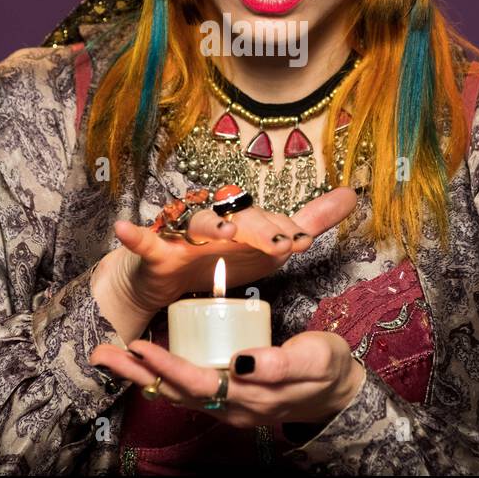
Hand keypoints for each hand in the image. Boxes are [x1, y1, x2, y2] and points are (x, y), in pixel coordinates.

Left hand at [90, 330, 366, 427]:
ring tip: (110, 355)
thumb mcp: (314, 358)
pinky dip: (160, 377)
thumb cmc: (327, 367)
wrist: (339, 391)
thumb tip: (241, 362)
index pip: (198, 382)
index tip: (141, 347)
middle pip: (175, 391)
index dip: (167, 366)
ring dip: (140, 375)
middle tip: (101, 351)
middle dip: (136, 372)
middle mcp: (232, 407)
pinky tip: (144, 362)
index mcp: (250, 397)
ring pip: (176, 393)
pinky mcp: (228, 398)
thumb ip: (281, 363)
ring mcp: (228, 406)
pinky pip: (187, 391)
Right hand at [105, 186, 357, 315]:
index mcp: (243, 221)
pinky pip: (143, 241)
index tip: (302, 240)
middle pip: (236, 216)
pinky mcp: (153, 252)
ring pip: (195, 223)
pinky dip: (134, 235)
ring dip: (211, 225)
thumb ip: (309, 222)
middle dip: (257, 228)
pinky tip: (126, 228)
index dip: (282, 228)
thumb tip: (352, 195)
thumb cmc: (218, 258)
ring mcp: (181, 234)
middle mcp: (214, 221)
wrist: (164, 282)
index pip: (265, 218)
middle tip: (279, 243)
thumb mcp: (269, 246)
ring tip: (224, 232)